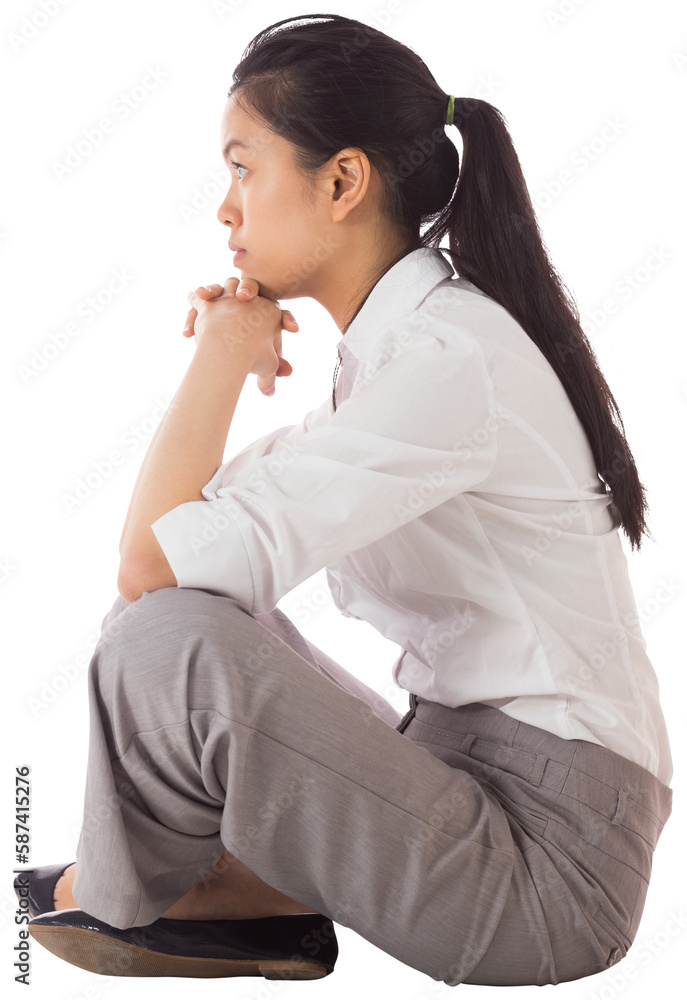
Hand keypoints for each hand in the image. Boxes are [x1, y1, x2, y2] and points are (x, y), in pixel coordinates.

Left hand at [183, 277, 297, 395]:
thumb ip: (270, 377)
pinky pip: (200, 297)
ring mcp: (229, 298)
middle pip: (252, 288)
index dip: (273, 315)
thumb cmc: (254, 357)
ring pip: (226, 285)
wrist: (232, 348)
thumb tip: (269, 393)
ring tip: (210, 294)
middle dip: (248, 291)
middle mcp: (251, 299)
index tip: (273, 325)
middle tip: (243, 299)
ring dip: (220, 289)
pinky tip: (194, 295)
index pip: (273, 308)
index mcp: (271, 311)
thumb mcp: (269, 367)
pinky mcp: (208, 303)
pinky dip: (196, 296)